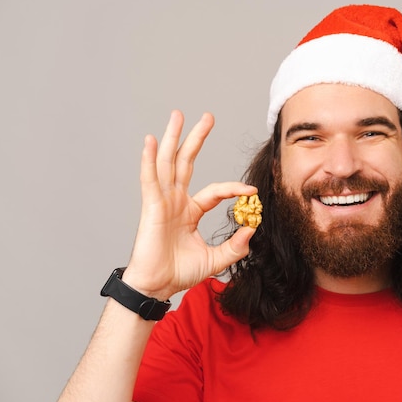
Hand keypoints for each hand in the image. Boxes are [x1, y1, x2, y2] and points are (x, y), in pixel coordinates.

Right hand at [123, 110, 256, 299]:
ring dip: (173, 138)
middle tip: (207, 117)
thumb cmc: (179, 273)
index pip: (215, 191)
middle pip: (186, 162)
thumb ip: (235, 246)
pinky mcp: (151, 206)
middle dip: (197, 139)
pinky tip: (151, 140)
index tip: (252, 193)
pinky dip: (149, 159)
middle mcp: (176, 201)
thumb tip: (253, 229)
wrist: (157, 286)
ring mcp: (162, 201)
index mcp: (190, 211)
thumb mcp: (216, 259)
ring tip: (178, 115)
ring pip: (168, 162)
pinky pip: (150, 179)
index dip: (234, 189)